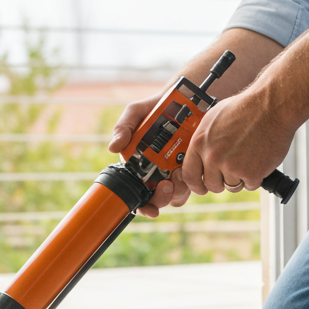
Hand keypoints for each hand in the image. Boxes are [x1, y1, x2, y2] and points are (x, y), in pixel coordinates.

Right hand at [107, 92, 192, 218]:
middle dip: (163, 198)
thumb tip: (113, 147)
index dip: (144, 207)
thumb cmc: (154, 108)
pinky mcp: (193, 164)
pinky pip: (194, 180)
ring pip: (179, 193)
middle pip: (160, 199)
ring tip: (178, 173)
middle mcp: (157, 173)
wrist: (182, 98)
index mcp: (139, 166)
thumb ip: (123, 127)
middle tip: (166, 185)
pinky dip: (192, 177)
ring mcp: (176, 170)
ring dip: (179, 189)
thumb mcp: (136, 113)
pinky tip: (188, 165)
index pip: (140, 196)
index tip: (150, 209)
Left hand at [179, 88, 294, 196]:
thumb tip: (202, 154)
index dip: (196, 184)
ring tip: (249, 157)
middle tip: (233, 170)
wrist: (271, 106)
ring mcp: (231, 166)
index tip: (202, 187)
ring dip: (241, 177)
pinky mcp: (251, 173)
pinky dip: (257, 176)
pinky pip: (250, 185)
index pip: (189, 174)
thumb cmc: (246, 107)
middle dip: (222, 181)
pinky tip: (259, 159)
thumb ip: (206, 139)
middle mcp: (212, 156)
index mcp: (200, 142)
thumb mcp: (214, 118)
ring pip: (232, 186)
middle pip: (212, 184)